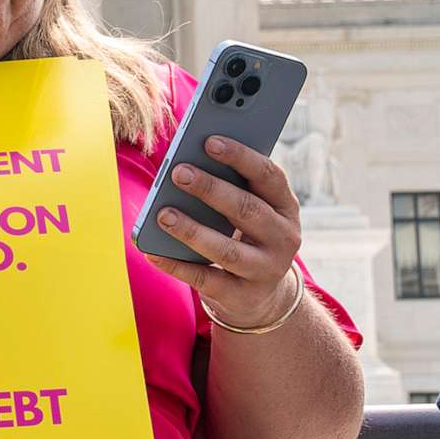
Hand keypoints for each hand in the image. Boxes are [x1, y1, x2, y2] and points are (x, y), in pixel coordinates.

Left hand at [144, 136, 305, 329]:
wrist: (263, 298)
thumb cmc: (247, 237)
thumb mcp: (252, 211)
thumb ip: (232, 187)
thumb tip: (188, 164)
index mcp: (286, 207)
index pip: (269, 176)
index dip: (241, 156)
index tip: (210, 141)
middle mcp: (283, 239)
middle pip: (246, 210)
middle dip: (211, 189)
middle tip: (178, 172)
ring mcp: (265, 270)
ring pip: (226, 249)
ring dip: (191, 230)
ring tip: (162, 214)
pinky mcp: (242, 297)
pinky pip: (205, 280)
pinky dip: (176, 265)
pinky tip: (153, 252)